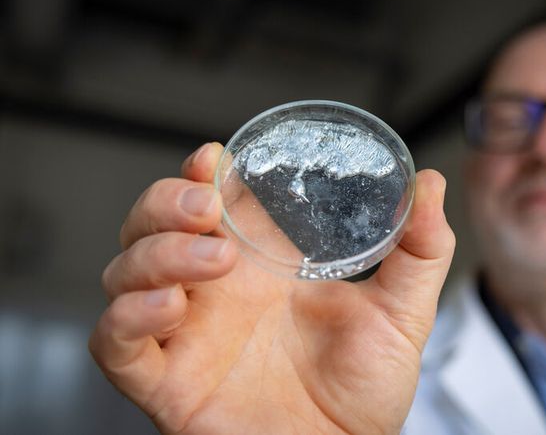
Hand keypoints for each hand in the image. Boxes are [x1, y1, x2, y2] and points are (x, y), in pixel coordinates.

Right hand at [89, 142, 454, 433]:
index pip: (210, 201)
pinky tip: (169, 308)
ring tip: (213, 259)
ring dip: (156, 252)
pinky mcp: (166, 381)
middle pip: (153, 224)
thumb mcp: (401, 313)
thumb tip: (429, 184)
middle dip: (164, 201)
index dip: (200, 171)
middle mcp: (215, 292)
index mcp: (260, 266)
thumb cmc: (365, 390)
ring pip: (126, 271)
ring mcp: (186, 334)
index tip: (216, 157)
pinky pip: (115, 343)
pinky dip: (127, 317)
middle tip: (204, 204)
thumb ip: (419, 251)